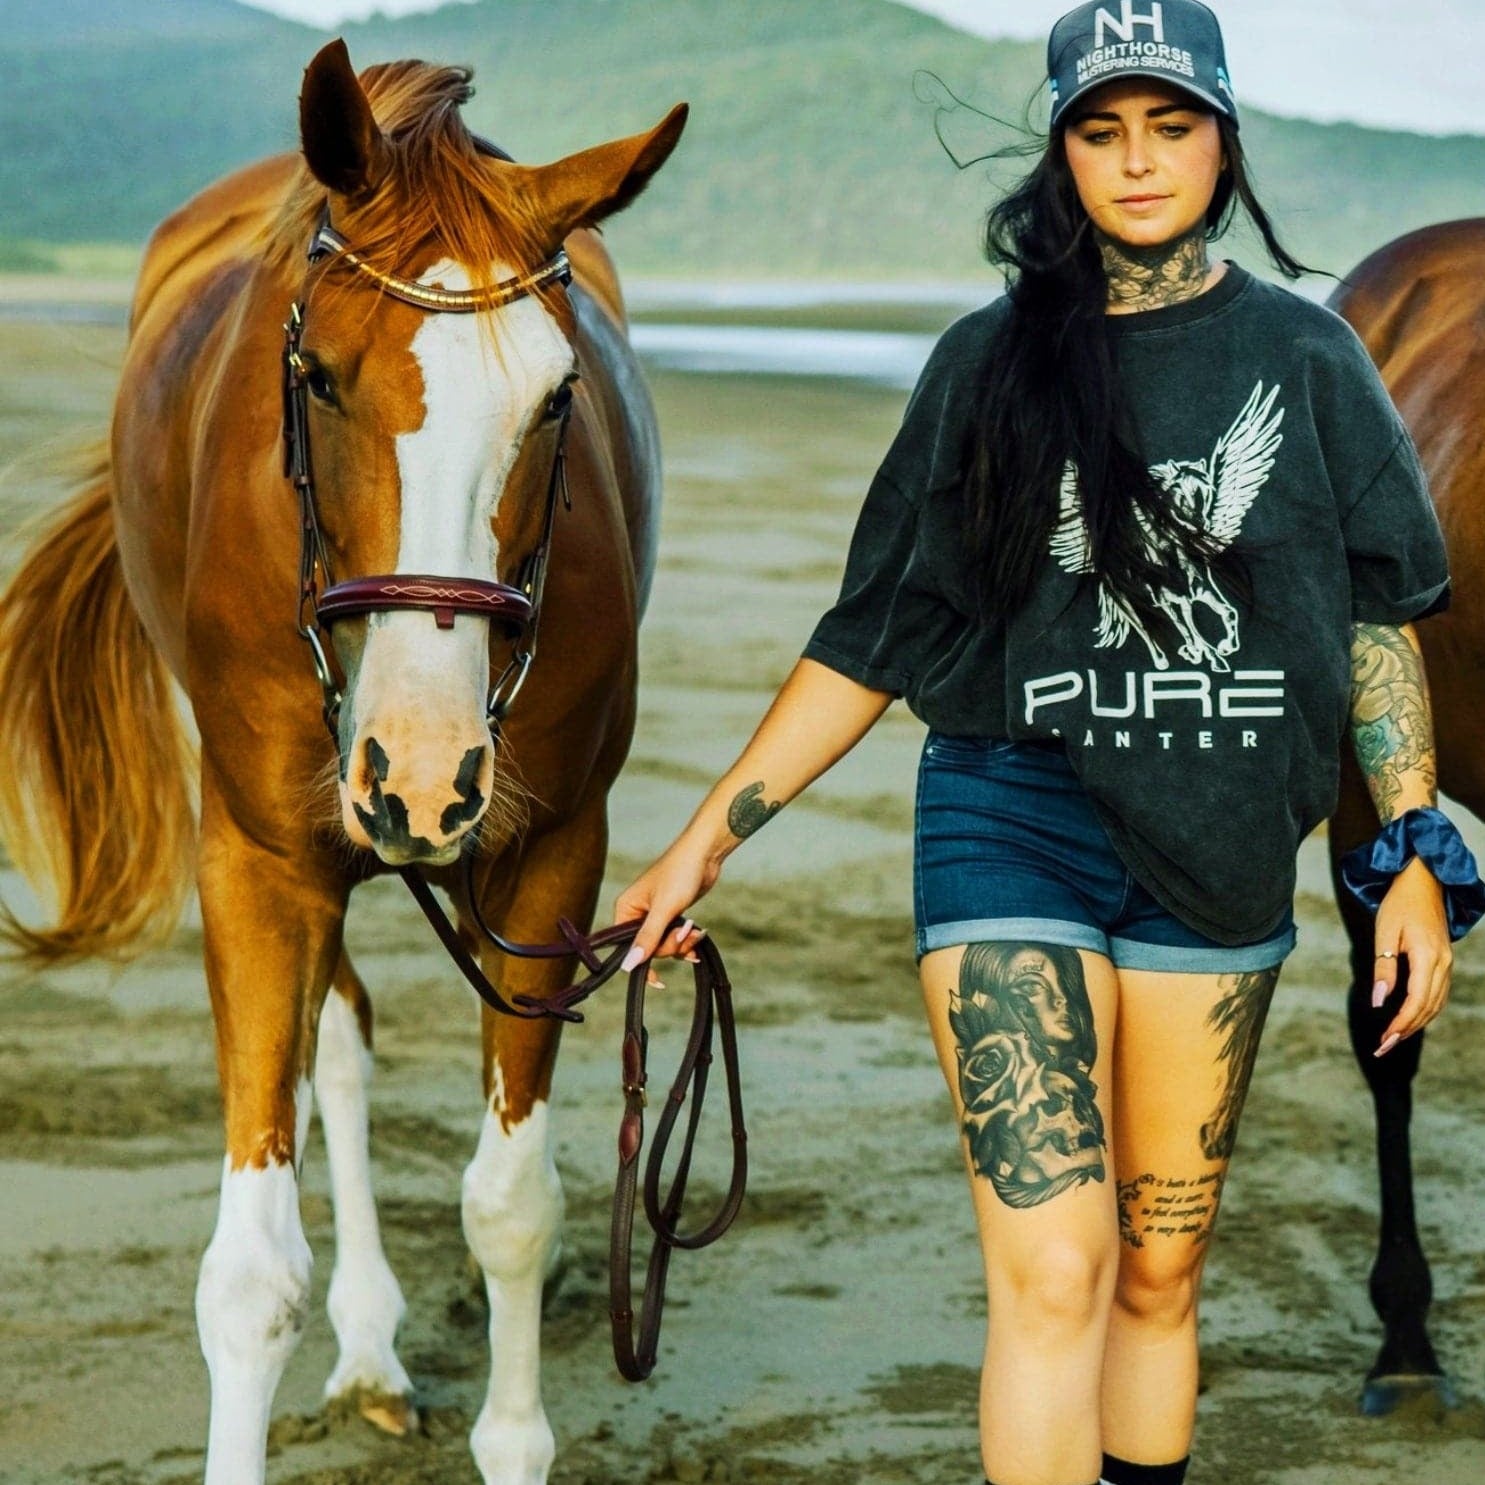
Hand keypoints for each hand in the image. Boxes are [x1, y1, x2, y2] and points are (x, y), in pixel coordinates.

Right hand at [613, 834, 721, 985]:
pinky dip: (687, 940)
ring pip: (664, 944)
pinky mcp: (671, 914)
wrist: (704, 854)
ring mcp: (655, 914)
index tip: (658, 980)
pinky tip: (698, 938)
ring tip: (697, 931)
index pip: (626, 947)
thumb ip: (647, 939)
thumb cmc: (680, 873)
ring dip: (682, 943)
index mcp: (626, 909)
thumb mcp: (664, 909)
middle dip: (670, 946)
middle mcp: (636, 913)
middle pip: (649, 948)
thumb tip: (627, 965)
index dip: (643, 961)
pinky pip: (675, 937)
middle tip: (685, 932)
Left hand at [1372, 855, 1451, 1055]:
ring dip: (1415, 1024)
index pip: (1416, 1000)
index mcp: (1427, 956)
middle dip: (1406, 1031)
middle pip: (1428, 1007)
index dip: (1401, 1023)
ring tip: (1392, 1040)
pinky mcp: (1443, 962)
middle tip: (1382, 1048)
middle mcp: (1443, 963)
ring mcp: (1447, 963)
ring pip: (1435, 1003)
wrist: (1423, 881)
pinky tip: (1408, 1019)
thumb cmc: (1399, 904)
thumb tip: (1379, 1002)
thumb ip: (1383, 968)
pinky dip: (1424, 1011)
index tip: (1384, 1040)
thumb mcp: (1384, 933)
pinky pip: (1437, 994)